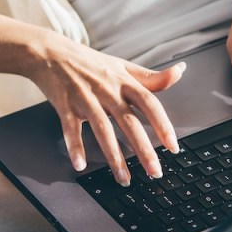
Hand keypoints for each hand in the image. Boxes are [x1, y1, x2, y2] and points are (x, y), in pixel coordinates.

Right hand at [0, 16, 182, 185]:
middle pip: (129, 122)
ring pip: (102, 129)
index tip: (173, 146)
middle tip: (155, 172)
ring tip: (124, 179)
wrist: (50, 52)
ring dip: (114, 157)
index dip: (163, 124)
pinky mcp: (65, 105)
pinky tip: (80, 165)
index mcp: (123, 81)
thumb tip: (180, 72)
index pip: (149, 102)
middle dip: (143, 149)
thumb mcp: (122, 66)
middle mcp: (107, 89)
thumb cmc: (90, 63)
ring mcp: (85, 97)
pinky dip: (75, 147)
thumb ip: (151, 77)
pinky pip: (71, 128)